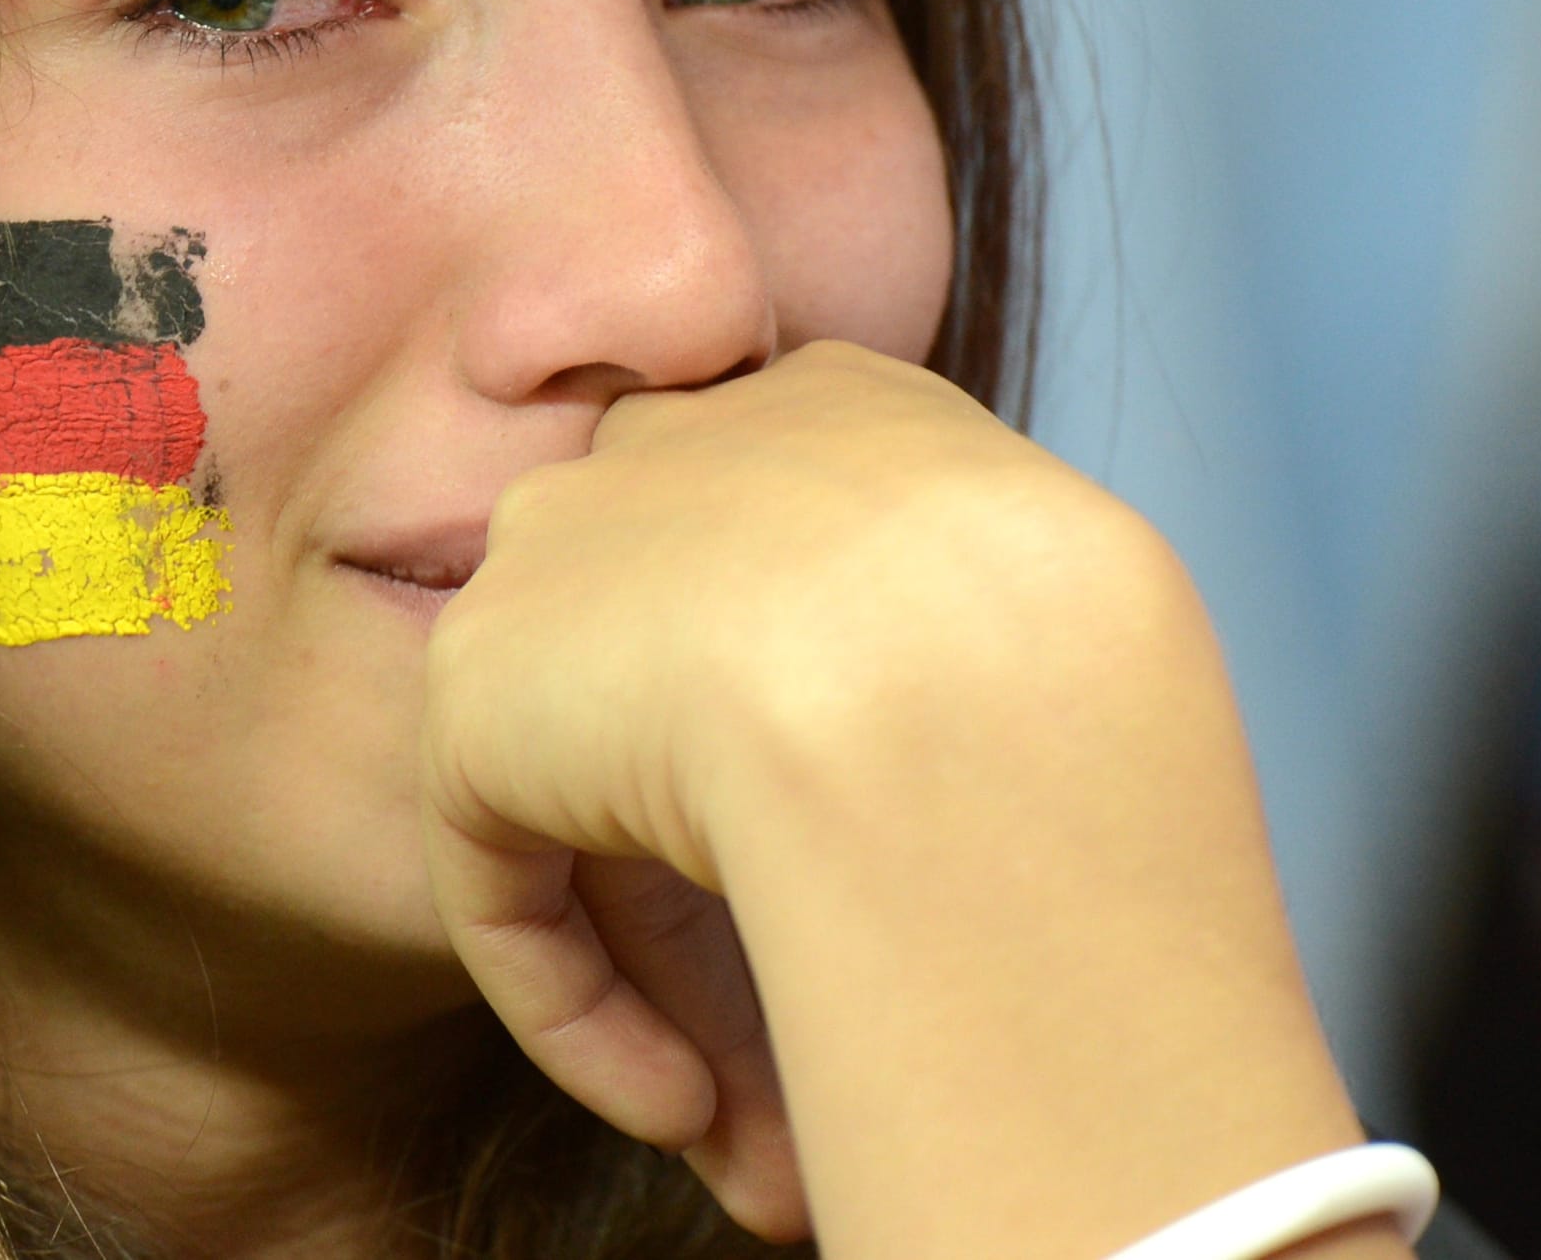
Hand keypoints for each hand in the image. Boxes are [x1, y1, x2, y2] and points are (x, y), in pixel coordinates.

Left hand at [418, 342, 1368, 1258]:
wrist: (953, 675)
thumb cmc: (1063, 657)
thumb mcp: (1063, 611)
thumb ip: (958, 660)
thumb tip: (959, 787)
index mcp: (829, 410)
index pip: (787, 573)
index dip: (830, 753)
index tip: (902, 874)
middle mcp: (674, 451)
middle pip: (684, 690)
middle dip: (749, 880)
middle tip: (832, 1031)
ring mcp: (560, 556)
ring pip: (605, 802)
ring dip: (684, 981)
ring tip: (759, 1130)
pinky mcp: (476, 687)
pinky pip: (513, 878)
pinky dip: (589, 1008)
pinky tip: (683, 1107)